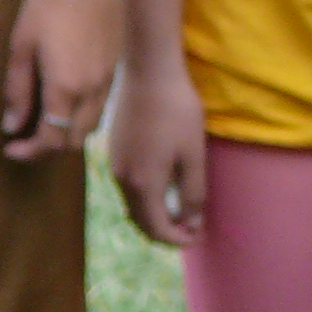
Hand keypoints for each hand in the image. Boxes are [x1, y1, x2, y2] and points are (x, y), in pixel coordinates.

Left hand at [0, 0, 120, 163]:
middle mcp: (92, 90)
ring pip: (91, 125)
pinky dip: (81, 115)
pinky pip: (100, 106)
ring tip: (41, 120)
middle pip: (74, 140)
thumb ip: (17, 90)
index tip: (10, 149)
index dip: (29, 152)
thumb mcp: (21, 45)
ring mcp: (108, 79)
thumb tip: (12, 125)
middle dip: (48, 147)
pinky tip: (63, 99)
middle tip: (24, 138)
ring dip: (67, 132)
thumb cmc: (48, 2)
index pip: (51, 140)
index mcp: (65, 87)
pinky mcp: (116, 66)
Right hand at [108, 50, 210, 246]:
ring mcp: (114, 164)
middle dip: (164, 230)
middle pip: (140, 221)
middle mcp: (122, 179)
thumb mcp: (193, 155)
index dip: (178, 239)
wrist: (149, 73)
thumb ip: (193, 193)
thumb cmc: (177, 112)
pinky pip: (127, 186)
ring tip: (178, 208)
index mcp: (143, 184)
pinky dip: (144, 197)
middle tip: (189, 227)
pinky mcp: (113, 150)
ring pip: (132, 204)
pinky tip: (162, 184)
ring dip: (153, 214)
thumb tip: (191, 222)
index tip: (197, 235)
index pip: (158, 228)